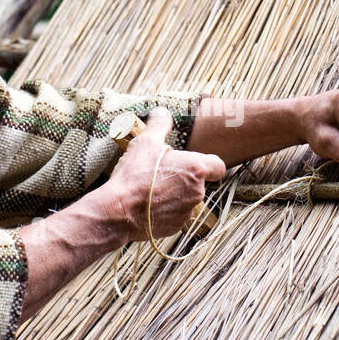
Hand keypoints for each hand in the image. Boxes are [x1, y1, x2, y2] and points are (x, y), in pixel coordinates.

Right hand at [103, 107, 226, 240]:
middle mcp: (198, 192)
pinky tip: (147, 205)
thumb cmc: (135, 175)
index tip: (193, 162)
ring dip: (175, 194)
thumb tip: (162, 112)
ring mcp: (187, 212)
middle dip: (184, 178)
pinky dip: (166, 211)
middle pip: (199, 182)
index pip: (218, 166)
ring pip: (187, 200)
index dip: (209, 163)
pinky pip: (175, 216)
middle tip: (161, 172)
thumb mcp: (145, 142)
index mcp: (196, 169)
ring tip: (151, 189)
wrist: (119, 210)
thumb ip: (159, 124)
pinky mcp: (175, 227)